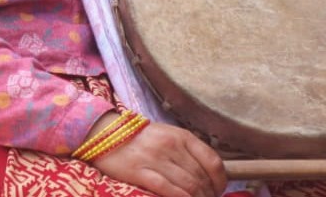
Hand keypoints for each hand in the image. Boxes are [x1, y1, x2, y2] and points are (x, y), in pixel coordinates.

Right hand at [91, 121, 225, 196]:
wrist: (104, 133)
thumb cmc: (139, 138)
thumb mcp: (167, 136)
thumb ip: (187, 151)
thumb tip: (208, 173)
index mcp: (181, 136)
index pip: (212, 161)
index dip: (220, 181)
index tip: (219, 191)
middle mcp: (171, 146)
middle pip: (201, 177)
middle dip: (209, 194)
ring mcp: (156, 159)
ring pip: (189, 185)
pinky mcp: (140, 172)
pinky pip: (169, 190)